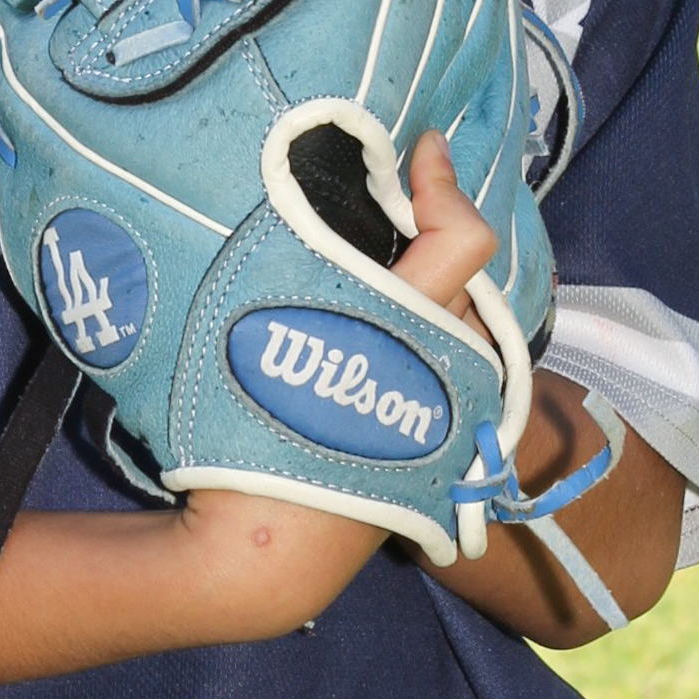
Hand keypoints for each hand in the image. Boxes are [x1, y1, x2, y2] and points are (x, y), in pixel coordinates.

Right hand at [169, 135, 499, 636]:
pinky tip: (379, 336)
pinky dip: (423, 337)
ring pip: (458, 326)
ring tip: (383, 264)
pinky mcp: (437, 452)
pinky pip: (444, 369)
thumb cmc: (237, 430)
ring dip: (431, 287)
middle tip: (386, 201)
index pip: (461, 239)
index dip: (444, 182)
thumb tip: (292, 188)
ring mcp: (447, 416)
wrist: (259, 555)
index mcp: (409, 329)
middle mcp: (446, 370)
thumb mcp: (246, 317)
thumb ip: (289, 249)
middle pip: (461, 279)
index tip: (425, 143)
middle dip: (432, 230)